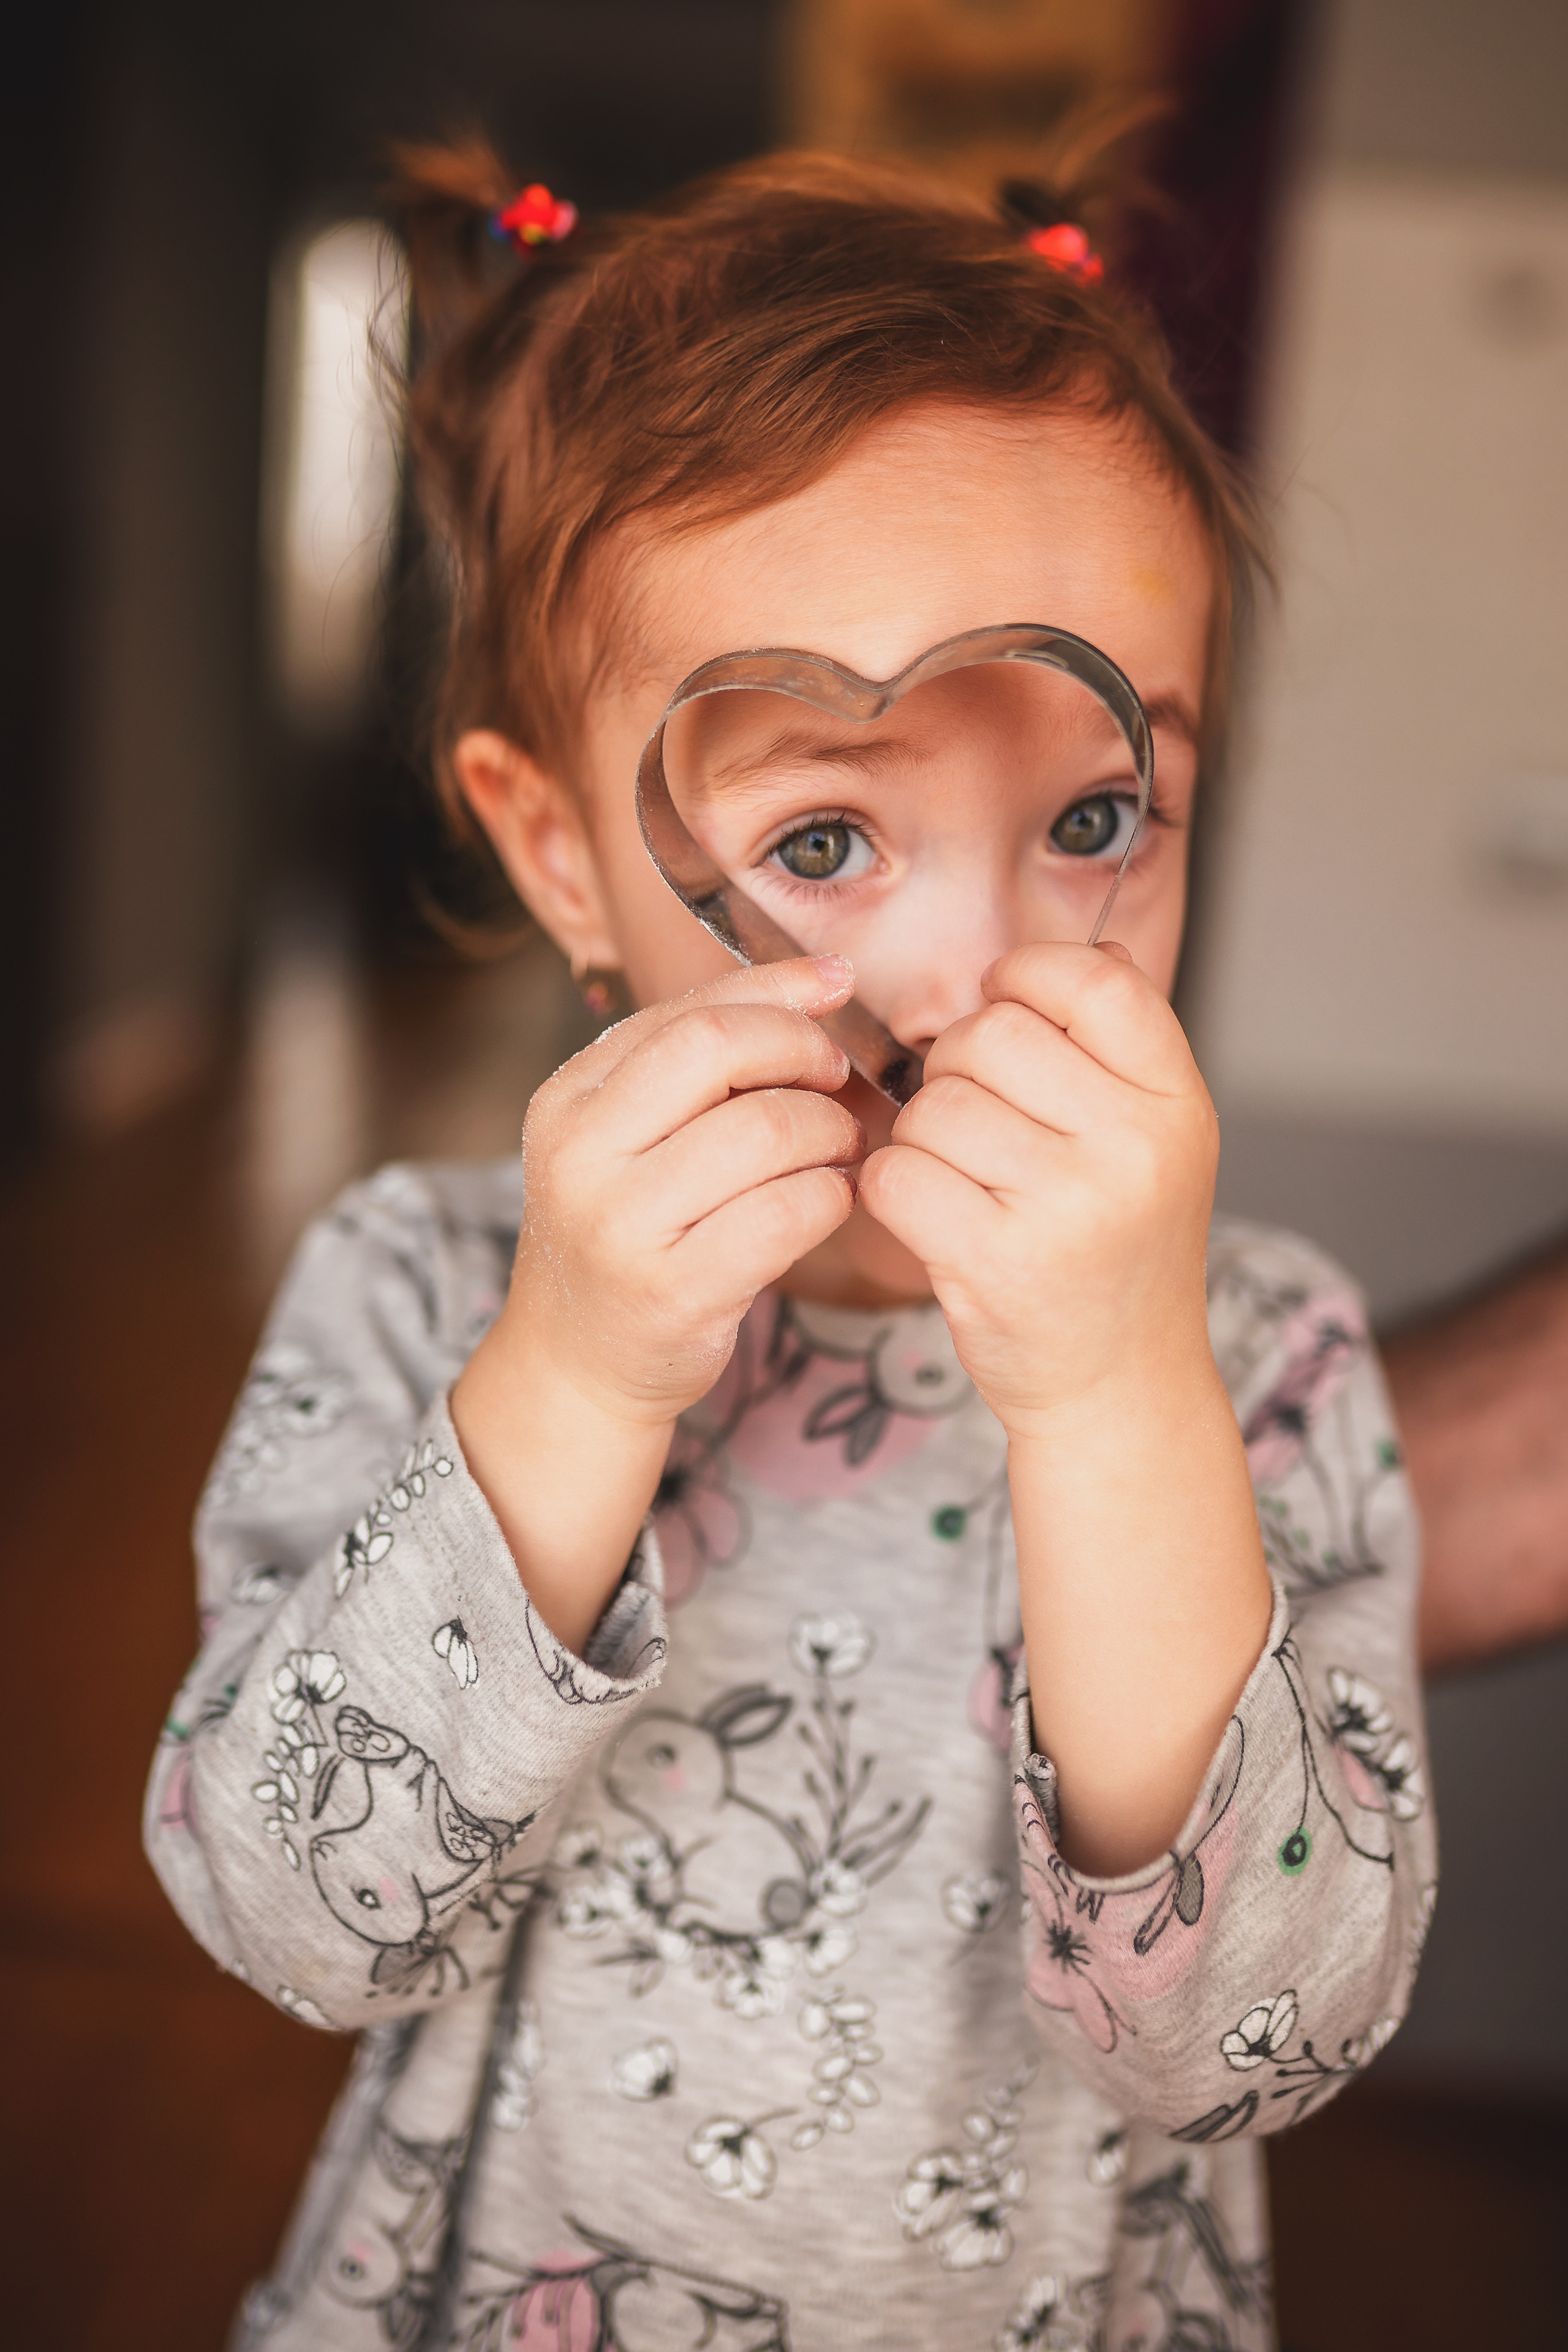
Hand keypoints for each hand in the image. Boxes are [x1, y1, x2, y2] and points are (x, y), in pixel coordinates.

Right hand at [508, 953, 862, 1423]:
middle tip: (835, 1082)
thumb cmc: (628, 1236)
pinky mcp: (672, 1292)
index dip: (779, 991)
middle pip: (719, 1050)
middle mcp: (581, 1155)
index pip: (689, 1012)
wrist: (576, 1364)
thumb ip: (698, 1064)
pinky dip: (830, 1197)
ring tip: (838, 1149)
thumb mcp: (628, 1138)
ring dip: (829, 1131)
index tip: (838, 986)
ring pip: (764, 1131)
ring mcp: (621, 1226)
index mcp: (568, 1099)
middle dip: (802, 1053)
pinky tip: (830, 1201)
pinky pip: (786, 1214)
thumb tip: (822, 980)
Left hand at [858, 941, 1218, 1435]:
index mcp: (1177, 1105)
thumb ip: (1126, 1049)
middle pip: (991, 1035)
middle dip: (960, 1067)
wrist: (1122, 1385)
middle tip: (981, 1121)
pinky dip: (894, 1188)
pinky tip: (933, 1213)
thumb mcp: (1160, 1142)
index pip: (1094, 980)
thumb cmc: (1122, 1254)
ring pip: (933, 1106)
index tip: (1005, 1005)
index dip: (1026, 976)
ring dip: (924, 1136)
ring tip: (965, 1178)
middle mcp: (1133, 1149)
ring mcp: (1066, 1207)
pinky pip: (897, 1174)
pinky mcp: (994, 1261)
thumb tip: (1103, 948)